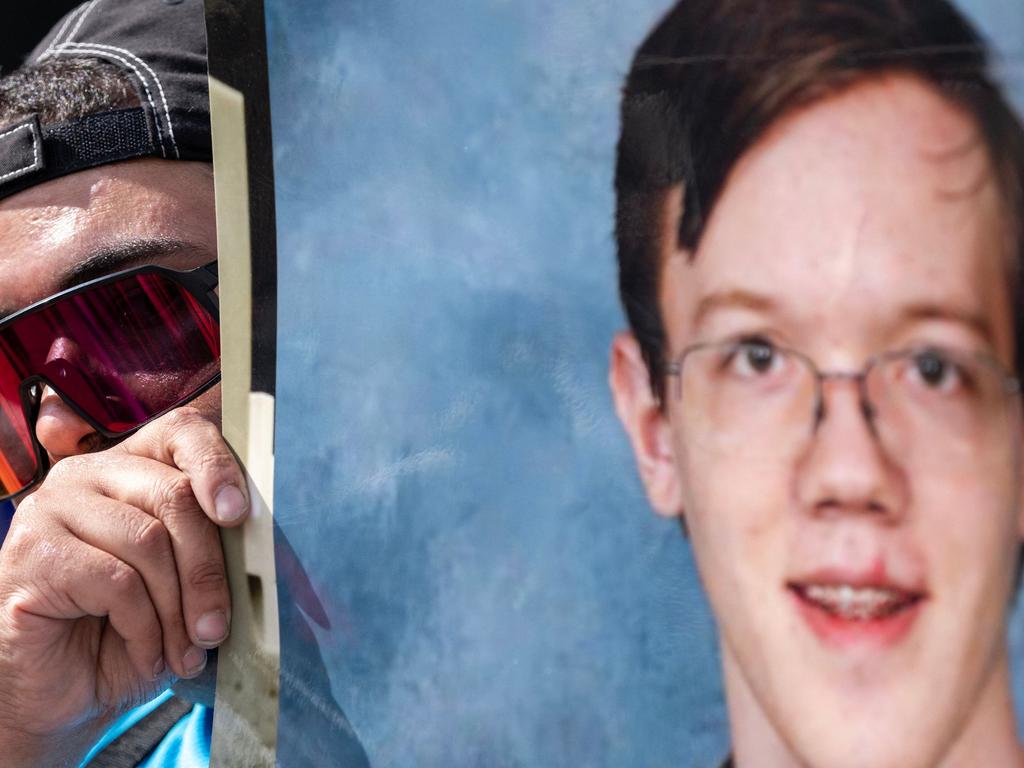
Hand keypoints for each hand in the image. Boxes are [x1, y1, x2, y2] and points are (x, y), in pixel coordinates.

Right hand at [0, 406, 247, 766]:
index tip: (239, 515)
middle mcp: (86, 475)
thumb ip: (216, 553)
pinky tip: (148, 654)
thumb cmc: (127, 635)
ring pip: (148, 540)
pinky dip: (145, 627)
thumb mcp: (182, 588)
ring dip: (178, 609)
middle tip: (218, 627)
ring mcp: (51, 509)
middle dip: (208, 568)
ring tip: (185, 651)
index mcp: (130, 466)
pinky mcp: (32, 555)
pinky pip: (116, 581)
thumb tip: (271, 549)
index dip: (218, 465)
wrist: (58, 696)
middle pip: (175, 495)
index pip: (182, 432)